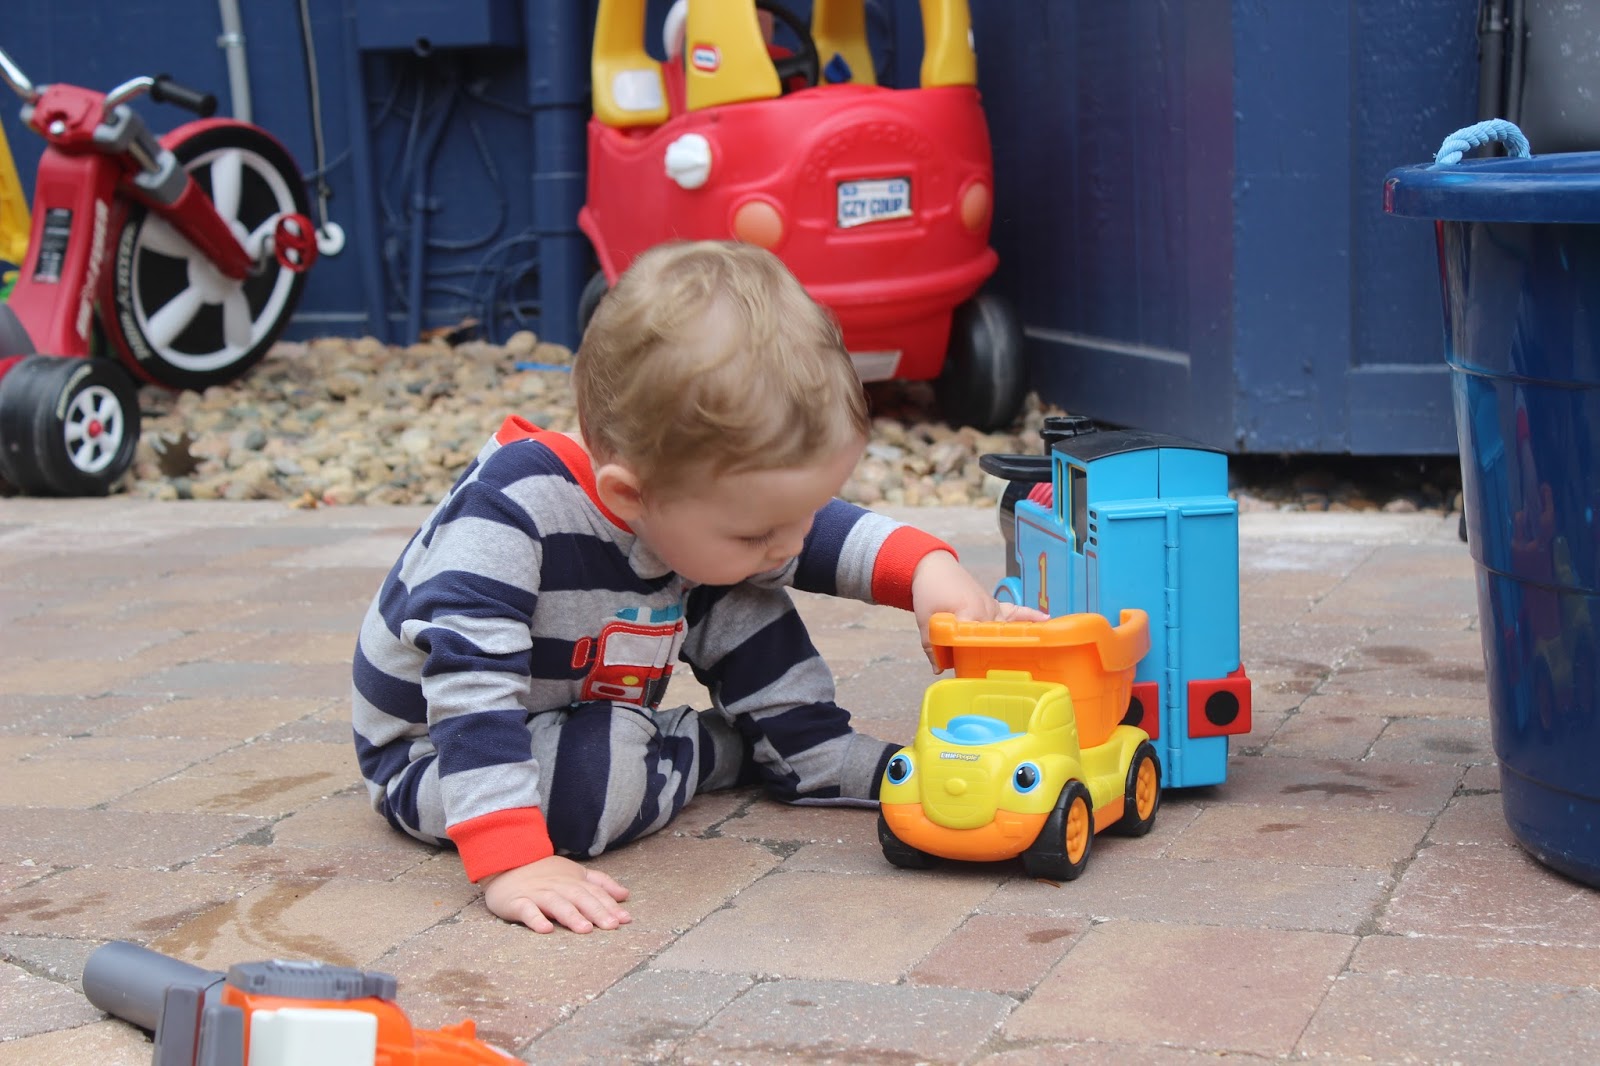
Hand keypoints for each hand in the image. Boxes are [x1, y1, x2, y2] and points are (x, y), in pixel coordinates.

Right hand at [481, 855, 631, 932]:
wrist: (505, 863)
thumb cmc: (543, 873)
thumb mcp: (574, 873)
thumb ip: (600, 883)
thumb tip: (625, 894)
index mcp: (572, 880)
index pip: (595, 892)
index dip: (610, 905)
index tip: (626, 919)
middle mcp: (557, 886)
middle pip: (580, 898)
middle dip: (597, 911)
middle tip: (612, 926)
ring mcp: (537, 894)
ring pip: (556, 904)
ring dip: (571, 916)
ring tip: (585, 929)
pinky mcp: (517, 902)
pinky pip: (527, 910)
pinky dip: (536, 919)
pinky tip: (545, 930)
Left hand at [910, 550, 1047, 670]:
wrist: (933, 567)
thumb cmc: (929, 591)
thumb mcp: (925, 619)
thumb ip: (932, 646)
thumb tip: (939, 669)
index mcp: (968, 614)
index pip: (977, 640)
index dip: (980, 656)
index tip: (986, 672)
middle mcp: (985, 611)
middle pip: (998, 637)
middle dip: (1006, 654)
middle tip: (1019, 673)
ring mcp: (992, 607)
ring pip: (1010, 626)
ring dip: (1024, 637)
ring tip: (1044, 651)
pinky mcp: (994, 604)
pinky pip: (1016, 611)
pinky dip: (1030, 615)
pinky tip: (1047, 620)